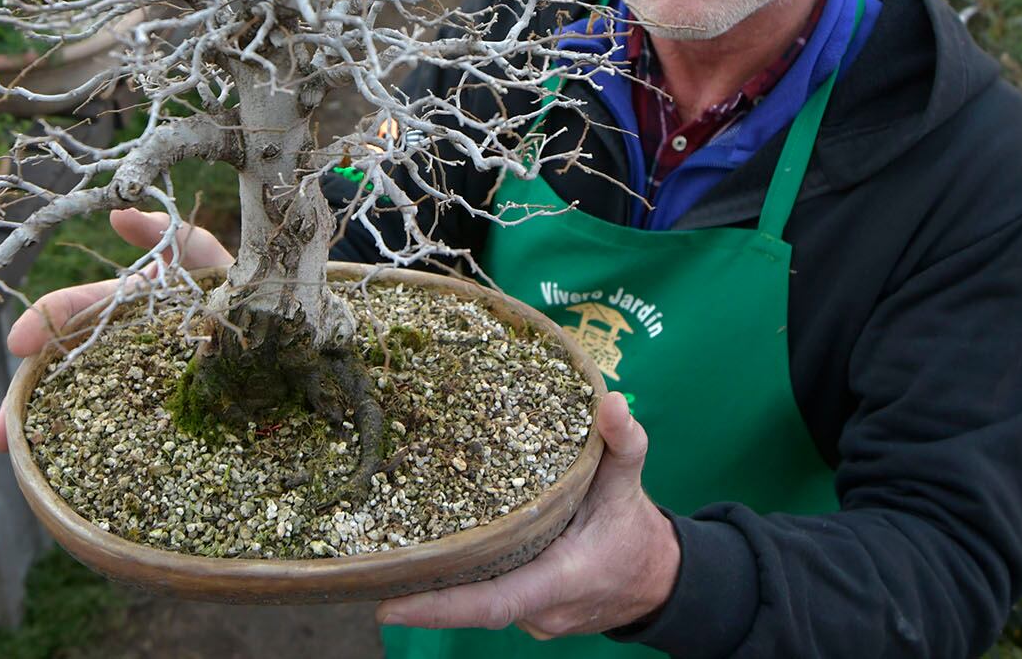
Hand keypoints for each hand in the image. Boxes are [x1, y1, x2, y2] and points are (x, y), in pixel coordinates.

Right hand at [0, 208, 231, 452]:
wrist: (281, 334)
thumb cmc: (237, 289)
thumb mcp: (204, 259)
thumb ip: (167, 237)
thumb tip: (119, 214)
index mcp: (128, 307)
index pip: (76, 311)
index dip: (45, 322)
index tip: (17, 342)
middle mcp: (123, 346)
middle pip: (66, 369)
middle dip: (28, 395)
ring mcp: (139, 383)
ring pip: (84, 405)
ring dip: (45, 428)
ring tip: (13, 453)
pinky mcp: (164, 417)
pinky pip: (122, 434)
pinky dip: (91, 450)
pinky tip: (61, 474)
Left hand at [375, 392, 678, 638]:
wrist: (655, 580)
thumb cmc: (633, 528)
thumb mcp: (629, 482)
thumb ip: (623, 442)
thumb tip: (612, 401)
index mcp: (562, 579)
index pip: (493, 603)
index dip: (440, 608)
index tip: (388, 607)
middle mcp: (540, 610)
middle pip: (470, 604)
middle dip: (419, 589)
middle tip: (366, 562)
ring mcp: (531, 619)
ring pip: (475, 601)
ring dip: (436, 581)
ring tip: (384, 549)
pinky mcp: (525, 614)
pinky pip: (485, 598)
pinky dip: (459, 578)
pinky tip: (425, 549)